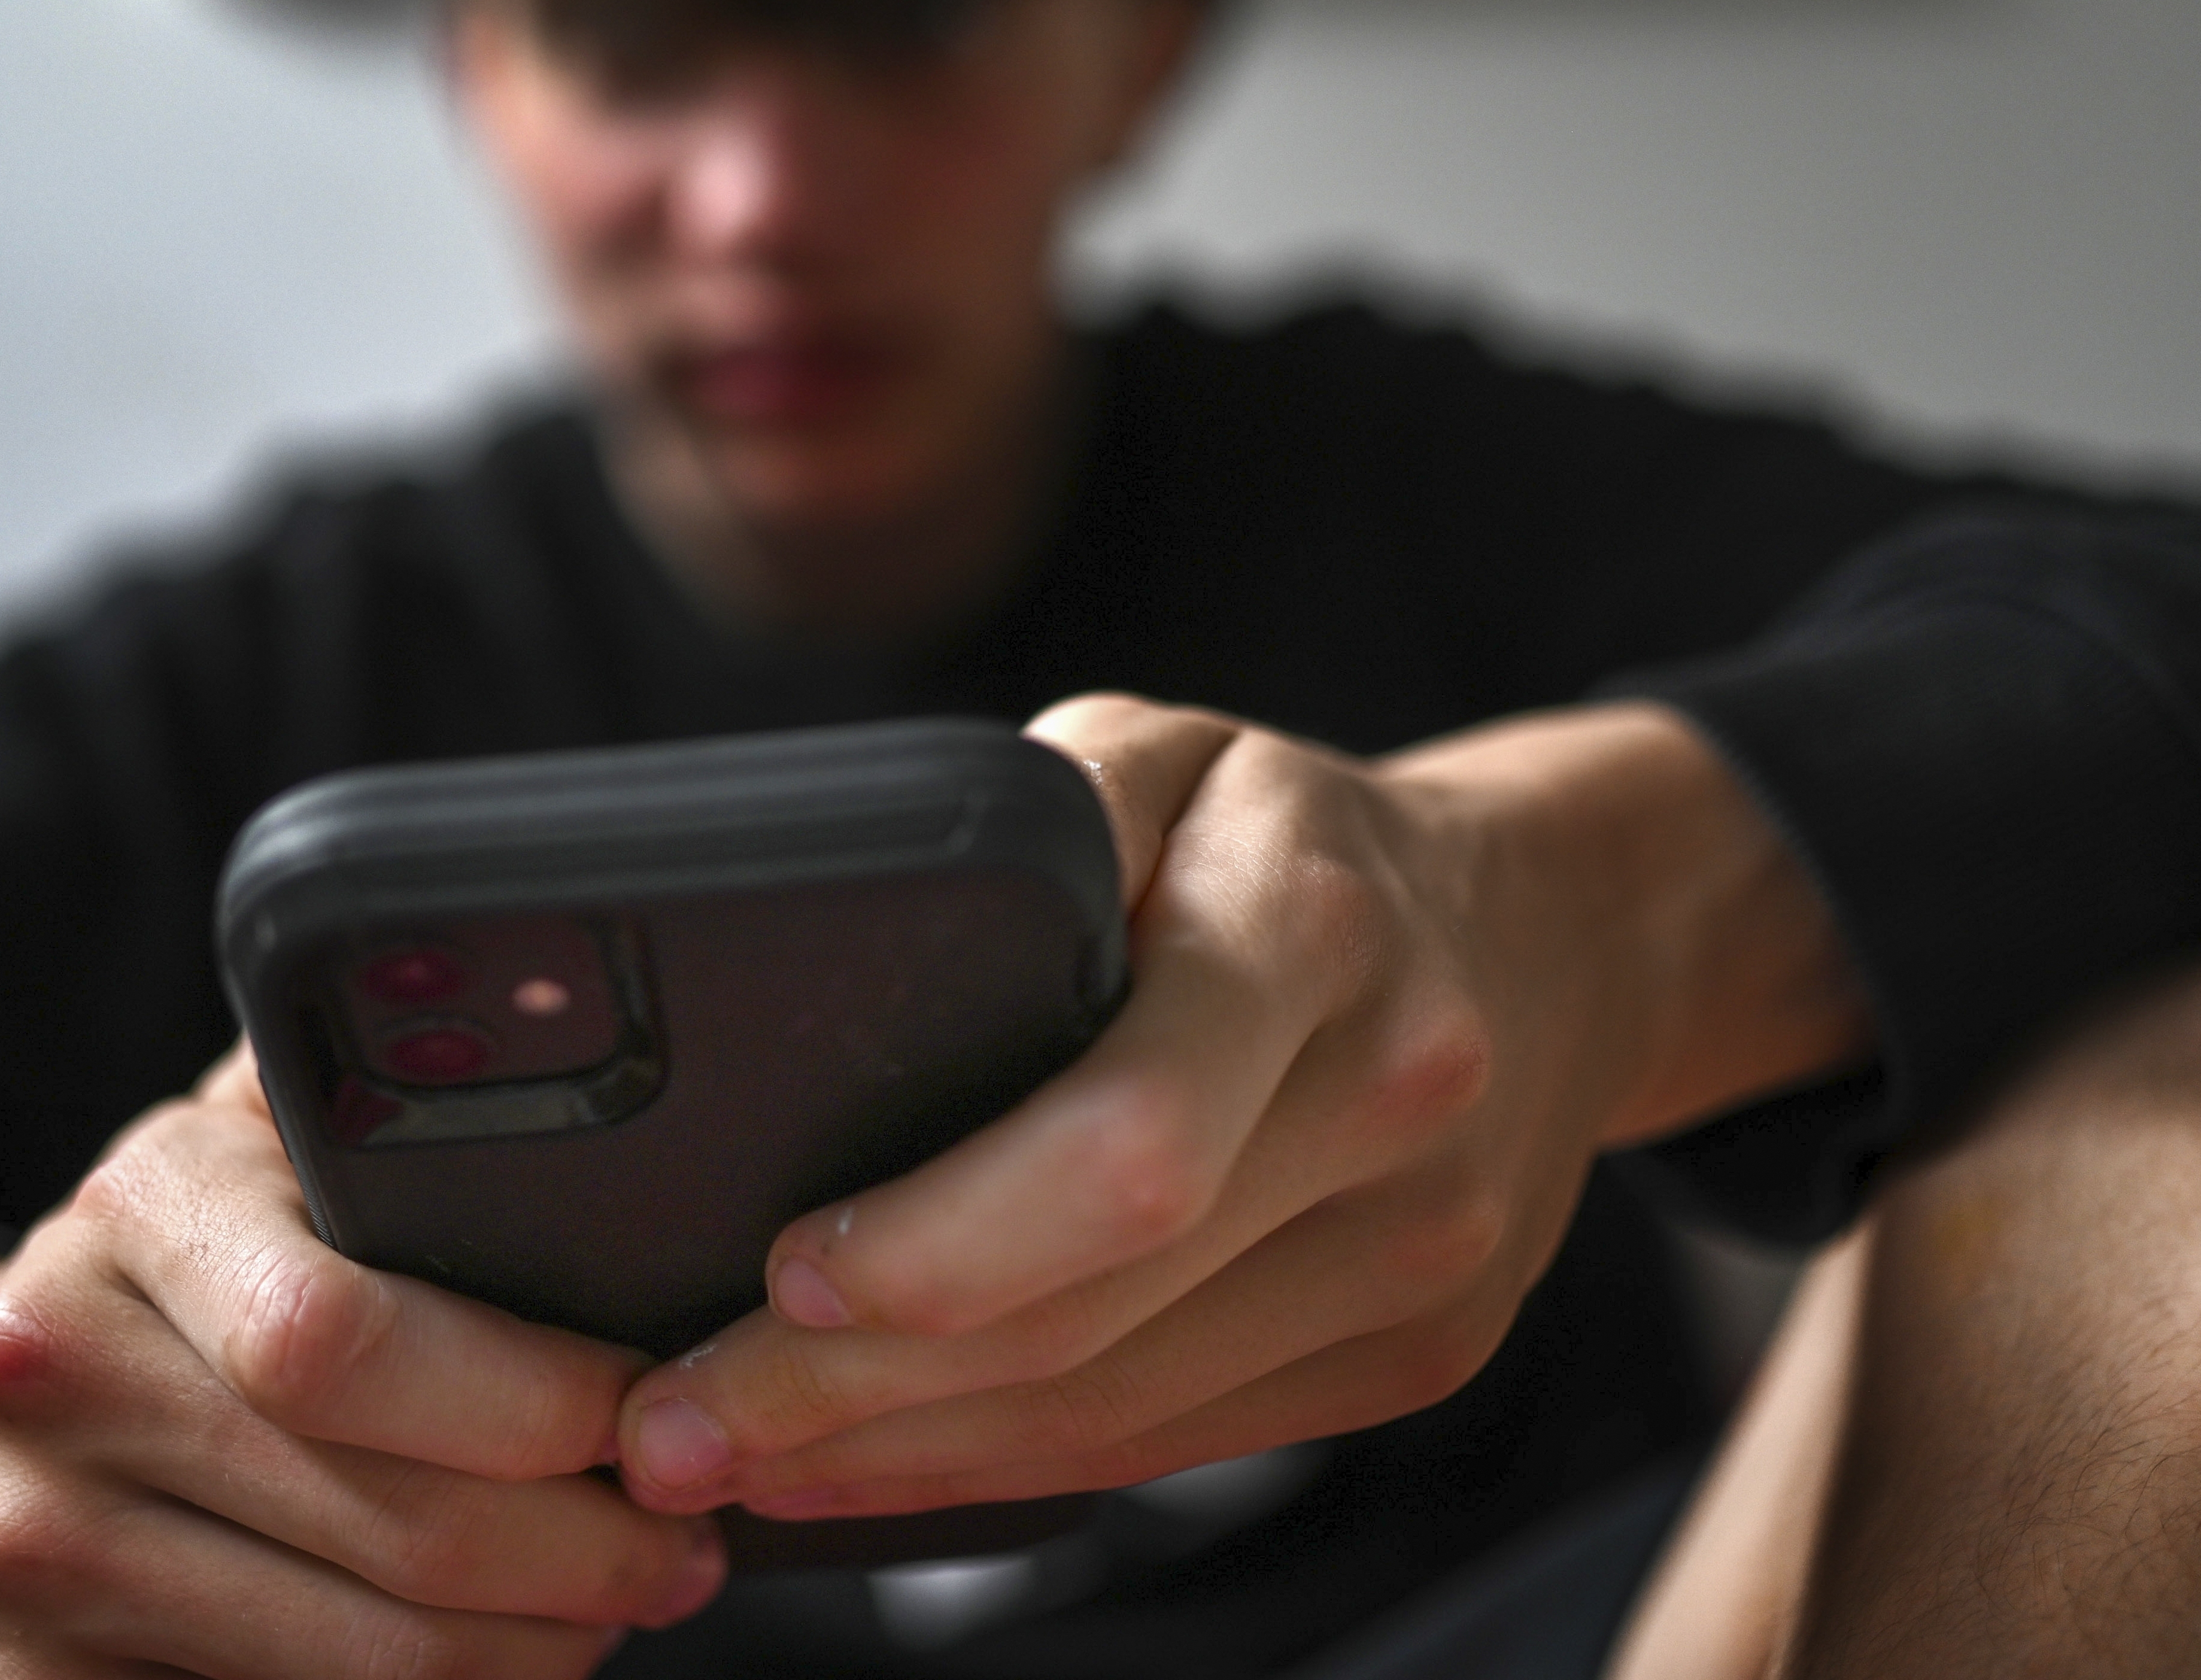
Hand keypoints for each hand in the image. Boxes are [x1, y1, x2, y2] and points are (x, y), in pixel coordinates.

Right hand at [0, 1047, 724, 1678]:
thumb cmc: (142, 1280)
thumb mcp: (232, 1148)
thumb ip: (368, 1097)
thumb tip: (568, 1054)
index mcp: (136, 1217)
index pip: (346, 1337)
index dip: (533, 1397)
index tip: (648, 1409)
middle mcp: (59, 1385)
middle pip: (393, 1524)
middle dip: (587, 1553)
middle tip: (683, 1540)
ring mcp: (34, 1564)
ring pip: (366, 1664)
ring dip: (534, 1651)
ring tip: (618, 1603)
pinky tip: (496, 1665)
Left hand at [612, 693, 1866, 1521]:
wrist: (1552, 937)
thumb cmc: (1301, 833)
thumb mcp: (1167, 750)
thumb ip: (1029, 826)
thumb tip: (853, 971)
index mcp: (1314, 934)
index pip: (1126, 1143)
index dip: (942, 1239)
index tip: (777, 1275)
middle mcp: (1391, 1106)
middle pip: (1100, 1312)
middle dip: (858, 1390)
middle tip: (667, 1427)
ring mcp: (1424, 1256)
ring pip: (1126, 1411)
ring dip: (909, 1456)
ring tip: (733, 1462)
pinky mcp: (1419, 1351)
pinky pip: (1180, 1444)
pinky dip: (1012, 1469)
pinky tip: (882, 1464)